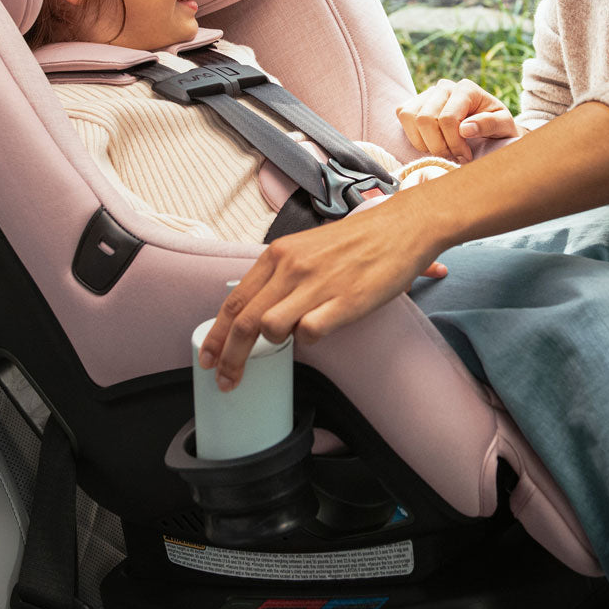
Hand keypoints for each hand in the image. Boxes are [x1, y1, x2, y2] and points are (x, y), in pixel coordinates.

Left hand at [197, 197, 447, 389]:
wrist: (400, 228)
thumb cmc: (355, 242)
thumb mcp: (305, 248)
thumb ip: (280, 276)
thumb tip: (256, 311)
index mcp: (278, 254)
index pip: (234, 301)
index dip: (216, 335)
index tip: (208, 358)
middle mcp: (291, 267)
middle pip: (244, 322)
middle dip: (229, 358)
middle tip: (226, 380)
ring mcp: (316, 284)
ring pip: (270, 328)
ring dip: (276, 342)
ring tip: (293, 336)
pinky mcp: (344, 301)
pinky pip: (310, 334)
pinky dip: (310, 338)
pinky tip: (324, 326)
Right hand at [397, 78, 518, 163]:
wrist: (489, 126)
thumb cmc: (497, 127)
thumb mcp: (505, 126)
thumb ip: (490, 124)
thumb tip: (465, 129)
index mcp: (466, 89)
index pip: (447, 119)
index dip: (453, 143)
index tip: (465, 156)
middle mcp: (444, 87)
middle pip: (426, 119)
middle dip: (438, 146)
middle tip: (454, 157)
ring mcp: (427, 93)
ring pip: (411, 118)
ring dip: (425, 143)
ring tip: (443, 150)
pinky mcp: (415, 102)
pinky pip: (403, 116)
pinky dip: (415, 136)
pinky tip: (432, 143)